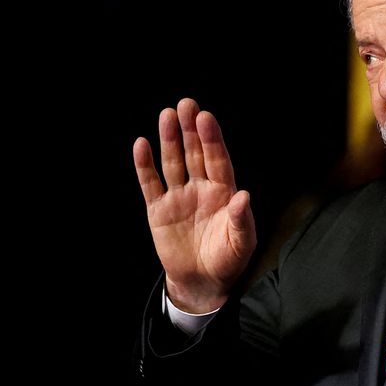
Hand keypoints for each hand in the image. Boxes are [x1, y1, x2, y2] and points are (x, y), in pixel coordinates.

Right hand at [133, 98, 256, 312]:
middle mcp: (201, 189)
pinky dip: (144, 165)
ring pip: (173, 162)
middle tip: (186, 104)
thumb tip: (244, 196)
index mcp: (223, 192)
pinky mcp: (158, 210)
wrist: (203, 282)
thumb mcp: (242, 243)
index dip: (212, 140)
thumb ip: (241, 220)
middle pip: (195, 153)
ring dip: (169, 140)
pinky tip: (142, 144)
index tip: (206, 118)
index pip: (218, 160)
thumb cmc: (228, 260)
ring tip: (166, 115)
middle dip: (190, 129)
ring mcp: (179, 197)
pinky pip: (150, 184)